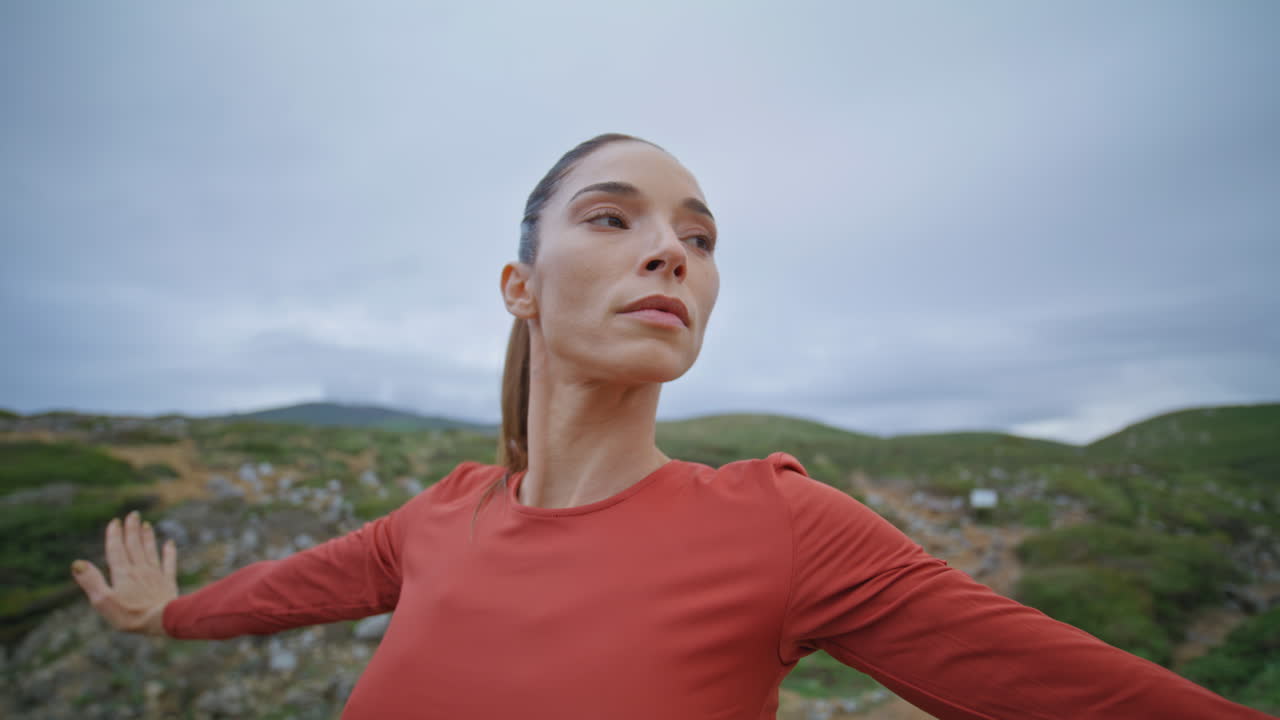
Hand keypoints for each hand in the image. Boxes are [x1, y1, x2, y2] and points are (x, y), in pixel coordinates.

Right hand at [71, 510, 178, 636]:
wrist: (162, 621)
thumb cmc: (129, 614)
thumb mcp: (103, 601)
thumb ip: (91, 581)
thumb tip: (77, 563)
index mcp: (122, 574)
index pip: (116, 550)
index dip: (115, 536)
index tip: (115, 521)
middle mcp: (139, 570)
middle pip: (134, 546)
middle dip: (132, 529)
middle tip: (133, 514)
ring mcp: (155, 575)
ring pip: (151, 551)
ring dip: (148, 537)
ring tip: (147, 524)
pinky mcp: (168, 583)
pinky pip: (169, 563)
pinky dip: (169, 552)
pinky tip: (169, 542)